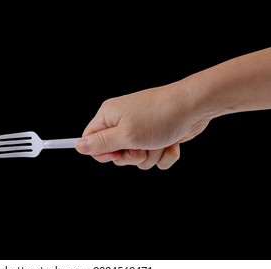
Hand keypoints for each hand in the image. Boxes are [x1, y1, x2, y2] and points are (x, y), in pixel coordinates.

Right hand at [76, 82, 210, 169]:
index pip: (91, 140)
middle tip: (141, 146)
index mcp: (109, 116)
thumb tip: (78, 146)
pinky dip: (164, 154)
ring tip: (159, 141)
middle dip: (131, 156)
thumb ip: (100, 144)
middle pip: (115, 154)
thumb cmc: (159, 116)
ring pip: (137, 158)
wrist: (194, 106)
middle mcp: (123, 122)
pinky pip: (154, 157)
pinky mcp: (157, 137)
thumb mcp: (125, 135)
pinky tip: (171, 143)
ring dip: (150, 156)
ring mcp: (141, 130)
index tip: (117, 154)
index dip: (102, 153)